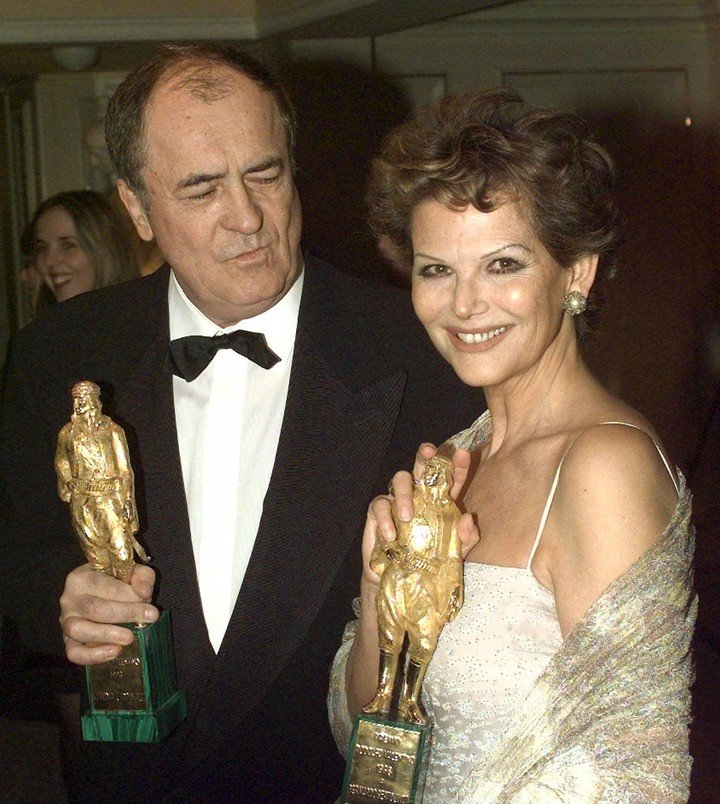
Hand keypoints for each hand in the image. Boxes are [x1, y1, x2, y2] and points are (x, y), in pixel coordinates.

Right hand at [59, 562, 157, 665]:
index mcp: (82, 577)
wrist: (98, 593)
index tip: (149, 603)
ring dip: (107, 635)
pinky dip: (92, 656)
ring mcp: (66, 621)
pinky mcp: (68, 641)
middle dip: (125, 614)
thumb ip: (142, 576)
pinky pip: (74, 652)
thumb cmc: (116, 581)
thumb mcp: (132, 571)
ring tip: (129, 638)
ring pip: (80, 630)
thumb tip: (144, 592)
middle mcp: (69, 599)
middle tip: (149, 618)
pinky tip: (115, 652)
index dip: (130, 595)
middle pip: (95, 608)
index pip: (106, 586)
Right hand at [362, 444, 477, 582]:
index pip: (451, 478)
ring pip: (400, 479)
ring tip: (408, 517)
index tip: (463, 454)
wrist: (403, 579)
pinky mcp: (379, 512)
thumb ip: (467, 537)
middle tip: (428, 451)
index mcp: (441, 500)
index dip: (457, 465)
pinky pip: (380, 505)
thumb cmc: (431, 560)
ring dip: (404, 493)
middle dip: (425, 456)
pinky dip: (386, 519)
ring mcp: (398, 500)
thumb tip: (468, 518)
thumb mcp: (455, 552)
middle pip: (422, 467)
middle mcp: (420, 494)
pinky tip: (391, 536)